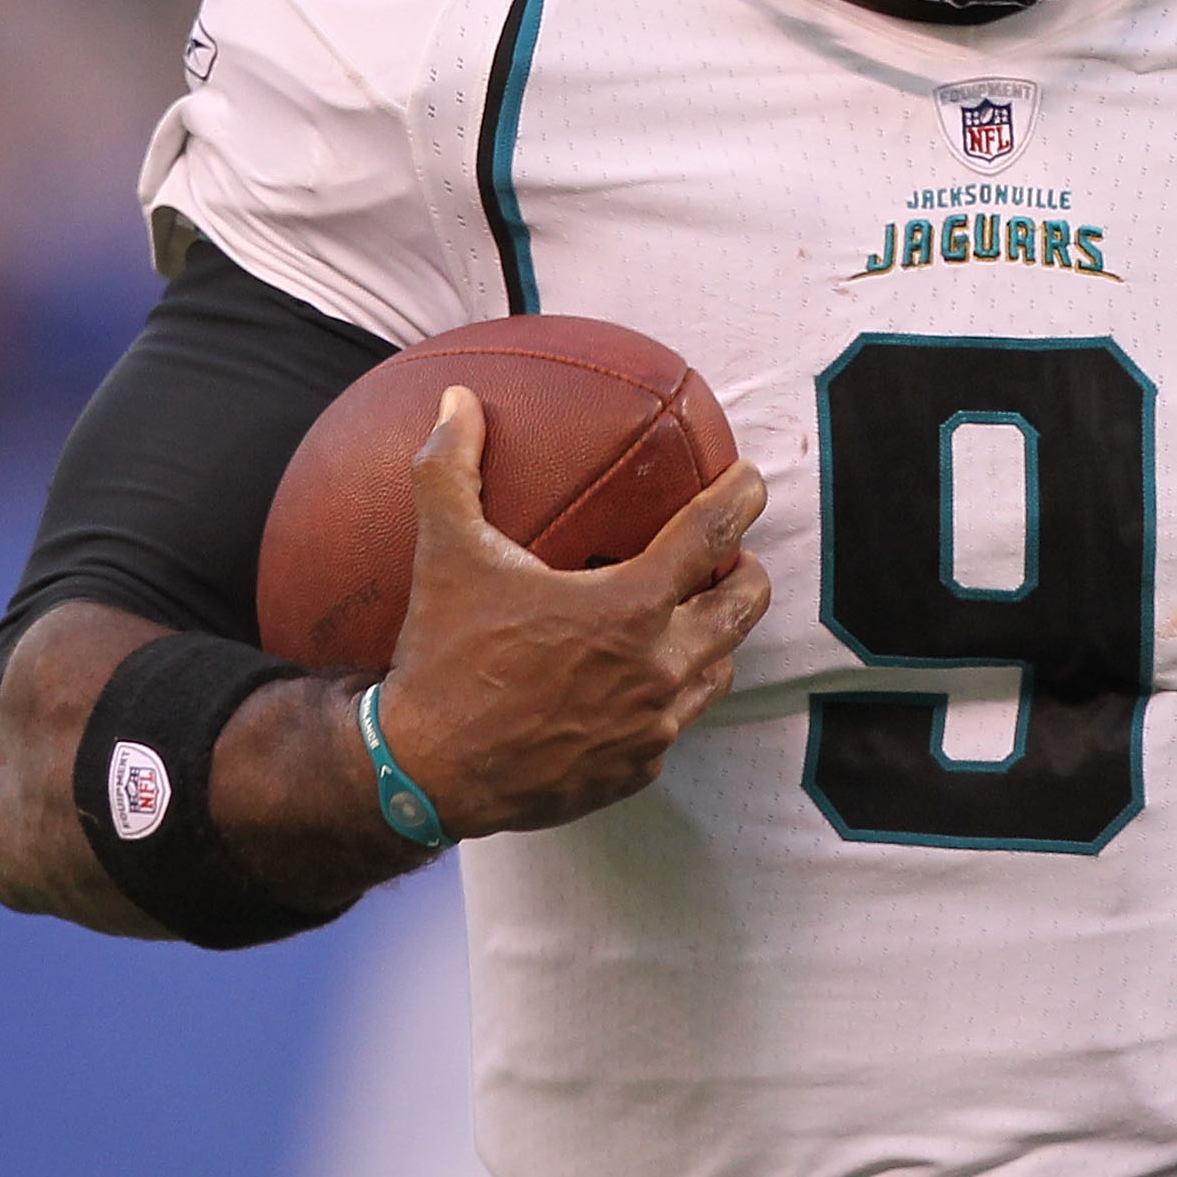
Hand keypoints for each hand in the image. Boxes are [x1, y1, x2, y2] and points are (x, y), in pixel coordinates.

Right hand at [374, 385, 769, 836]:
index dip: (739, 499)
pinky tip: (647, 685)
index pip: (710, 537)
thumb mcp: (446, 555)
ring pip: (719, 670)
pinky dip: (672, 697)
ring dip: (718, 638)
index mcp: (628, 608)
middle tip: (734, 555)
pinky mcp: (636, 769)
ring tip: (698, 617)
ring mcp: (652, 726)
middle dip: (747, 573)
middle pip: (740, 607)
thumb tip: (455, 402)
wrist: (426, 775)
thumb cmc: (444, 658)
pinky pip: (676, 724)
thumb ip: (450, 470)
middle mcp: (657, 667)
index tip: (751, 480)